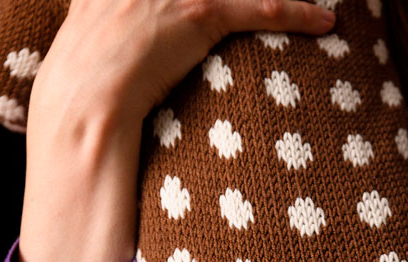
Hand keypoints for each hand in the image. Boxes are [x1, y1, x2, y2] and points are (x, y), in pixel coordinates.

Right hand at [19, 0, 335, 261]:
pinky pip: (259, 7)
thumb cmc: (84, 96)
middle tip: (283, 1)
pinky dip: (296, 13)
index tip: (223, 5)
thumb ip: (113, 33)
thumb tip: (134, 58)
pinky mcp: (197, 10)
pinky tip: (323, 21)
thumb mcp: (91, 49)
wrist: (83, 104)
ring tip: (313, 3)